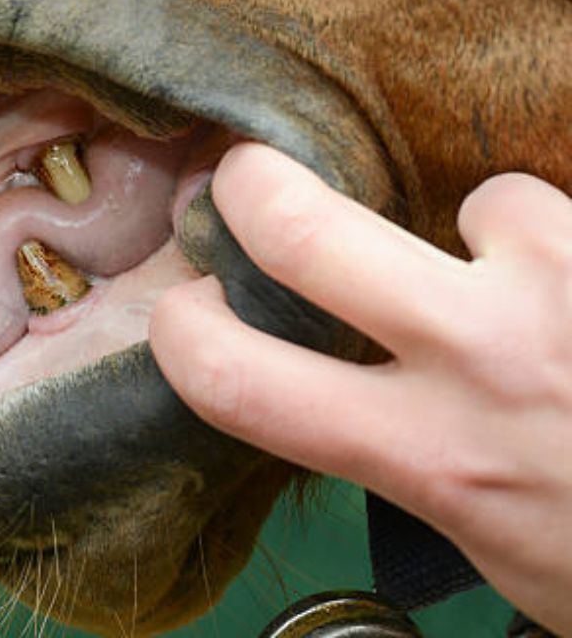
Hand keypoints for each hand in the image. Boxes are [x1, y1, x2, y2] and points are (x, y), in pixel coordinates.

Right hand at [150, 143, 571, 631]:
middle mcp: (482, 363)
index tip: (186, 312)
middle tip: (246, 180)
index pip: (238, 380)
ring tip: (540, 290)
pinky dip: (570, 246)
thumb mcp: (483, 535)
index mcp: (427, 456)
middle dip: (251, 186)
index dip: (182, 332)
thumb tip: (339, 373)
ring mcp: (561, 291)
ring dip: (495, 238)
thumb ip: (402, 452)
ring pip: (479, 201)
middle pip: (303, 230)